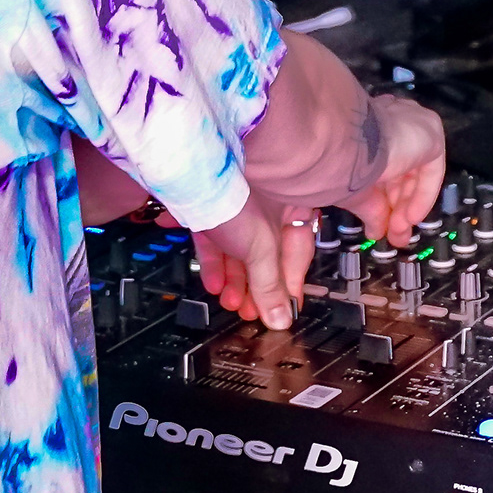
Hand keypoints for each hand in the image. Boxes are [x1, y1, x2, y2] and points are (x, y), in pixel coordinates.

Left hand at [192, 200, 313, 331]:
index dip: (290, 286)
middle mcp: (268, 206)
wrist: (193, 174)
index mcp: (292, 210)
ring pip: (239, 250)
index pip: (298, 255)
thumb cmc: (236, 196)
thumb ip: (270, 286)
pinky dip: (214, 262)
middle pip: (266, 256)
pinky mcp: (211, 209)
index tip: (282, 310)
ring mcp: (237, 206)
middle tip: (250, 311)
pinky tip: (211, 282)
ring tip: (227, 300)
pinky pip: (215, 240)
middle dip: (256, 287)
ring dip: (233, 279)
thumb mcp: (261, 249)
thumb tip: (281, 318)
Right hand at [345, 95, 446, 246]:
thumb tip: (375, 232)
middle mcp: (392, 118)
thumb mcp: (354, 189)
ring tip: (399, 233)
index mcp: (369, 125)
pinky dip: (422, 196)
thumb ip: (370, 208)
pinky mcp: (430, 134)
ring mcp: (413, 122)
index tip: (379, 222)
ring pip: (415, 173)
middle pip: (402, 171)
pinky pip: (431, 171)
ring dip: (407, 207)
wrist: (343, 141)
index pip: (383, 163)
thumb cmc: (334, 159)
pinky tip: (410, 217)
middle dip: (396, 207)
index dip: (383, 196)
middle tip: (393, 234)